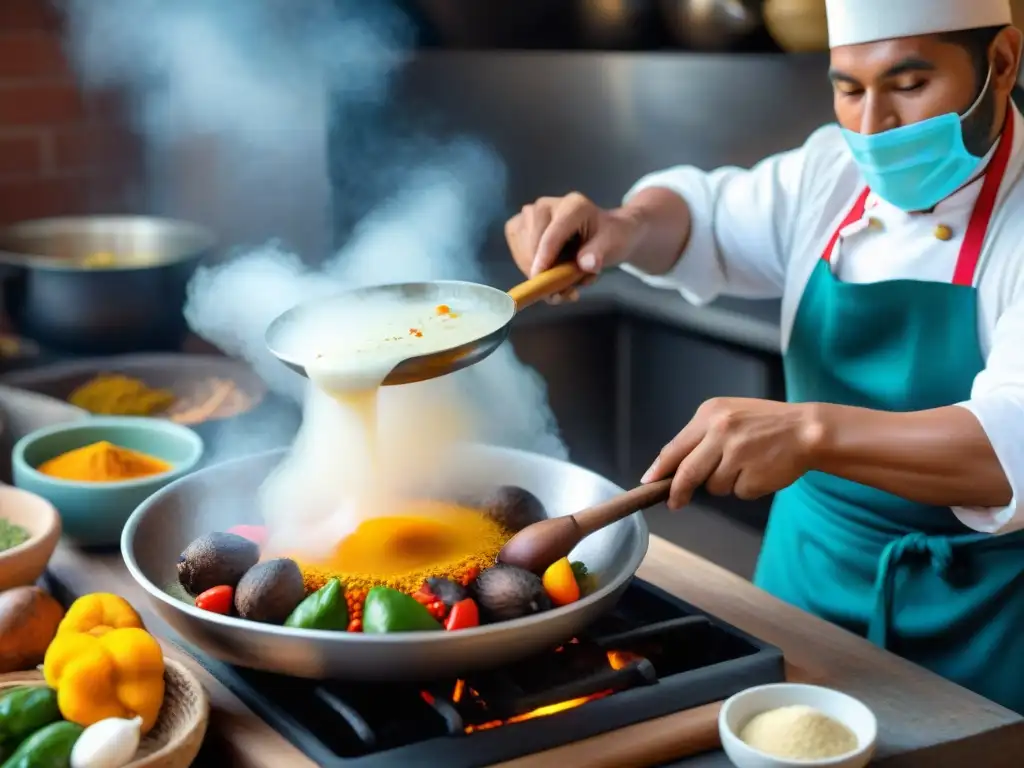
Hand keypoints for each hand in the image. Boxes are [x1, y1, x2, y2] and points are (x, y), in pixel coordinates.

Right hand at [504, 192, 644, 302]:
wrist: (605, 231)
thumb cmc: (610, 237)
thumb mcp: (613, 245)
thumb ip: (599, 254)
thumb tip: (586, 264)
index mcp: (573, 206)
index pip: (552, 235)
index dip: (544, 260)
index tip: (539, 282)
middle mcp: (547, 205)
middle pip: (532, 243)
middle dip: (541, 271)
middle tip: (560, 294)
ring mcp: (530, 214)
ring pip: (521, 249)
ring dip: (536, 271)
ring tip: (560, 283)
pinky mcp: (520, 225)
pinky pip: (517, 252)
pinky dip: (529, 267)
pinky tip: (548, 272)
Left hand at [642, 398, 822, 509]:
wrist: (807, 430)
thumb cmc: (766, 424)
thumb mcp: (729, 416)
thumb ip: (702, 437)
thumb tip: (672, 467)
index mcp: (711, 414)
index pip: (676, 447)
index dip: (660, 469)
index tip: (648, 482)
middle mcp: (720, 431)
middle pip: (686, 472)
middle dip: (678, 491)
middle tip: (675, 503)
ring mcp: (737, 455)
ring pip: (714, 486)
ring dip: (726, 483)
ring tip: (747, 463)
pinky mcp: (752, 476)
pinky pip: (738, 492)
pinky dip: (746, 488)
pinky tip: (760, 470)